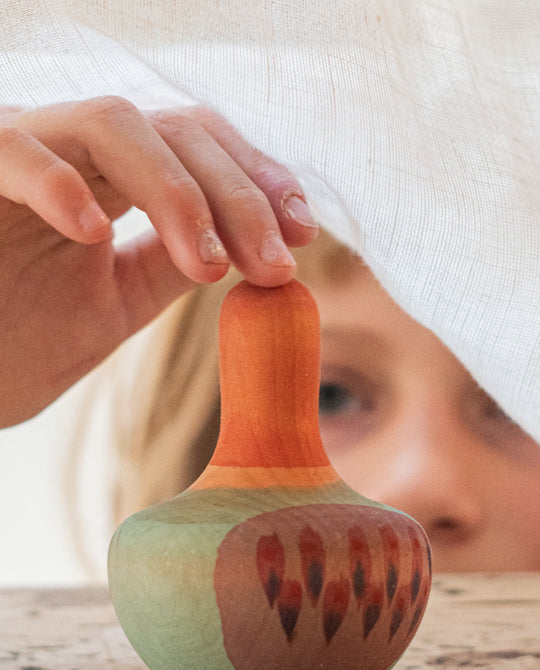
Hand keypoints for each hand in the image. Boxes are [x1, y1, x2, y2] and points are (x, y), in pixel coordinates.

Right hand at [0, 98, 317, 426]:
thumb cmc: (11, 344)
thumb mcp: (112, 307)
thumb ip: (168, 268)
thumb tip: (242, 248)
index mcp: (111, 183)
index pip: (199, 150)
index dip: (257, 182)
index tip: (303, 233)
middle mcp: (71, 153)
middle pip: (178, 131)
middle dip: (239, 194)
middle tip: (277, 262)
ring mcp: (19, 152)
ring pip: (114, 123)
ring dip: (177, 192)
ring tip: (208, 264)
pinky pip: (11, 147)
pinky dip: (53, 180)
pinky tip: (93, 232)